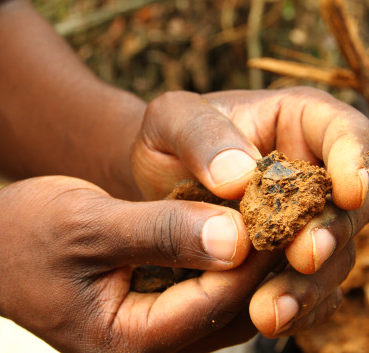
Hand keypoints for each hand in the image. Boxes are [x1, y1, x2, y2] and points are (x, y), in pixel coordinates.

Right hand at [0, 176, 282, 352]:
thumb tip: (233, 237)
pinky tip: (231, 224)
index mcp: (125, 342)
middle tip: (283, 209)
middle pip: (223, 311)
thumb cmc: (26, 234)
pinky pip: (200, 291)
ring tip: (266, 213)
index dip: (249, 257)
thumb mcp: (87, 226)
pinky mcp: (150, 308)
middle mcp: (145, 348)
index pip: (210, 304)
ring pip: (218, 303)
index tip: (277, 210)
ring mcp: (149, 331)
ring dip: (242, 260)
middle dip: (255, 261)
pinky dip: (219, 260)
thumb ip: (157, 233)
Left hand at [132, 87, 368, 336]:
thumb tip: (240, 177)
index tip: (350, 192)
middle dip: (330, 233)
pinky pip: (304, 284)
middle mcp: (311, 171)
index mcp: (298, 121)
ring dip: (307, 283)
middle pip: (346, 204)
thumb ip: (201, 136)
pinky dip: (291, 304)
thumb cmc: (168, 138)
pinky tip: (267, 318)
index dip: (356, 161)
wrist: (158, 176)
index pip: (345, 133)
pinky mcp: (287, 256)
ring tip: (269, 309)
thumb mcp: (169, 119)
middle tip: (304, 257)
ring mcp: (304, 217)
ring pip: (329, 253)